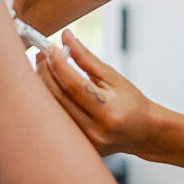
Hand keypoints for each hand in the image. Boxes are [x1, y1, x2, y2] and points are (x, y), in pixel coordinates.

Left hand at [36, 29, 155, 155]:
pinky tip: (48, 88)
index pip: (73, 85)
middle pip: (57, 98)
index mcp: (108, 110)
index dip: (57, 64)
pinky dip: (48, 102)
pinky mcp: (77, 146)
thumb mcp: (113, 77)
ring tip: (43, 68)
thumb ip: (87, 58)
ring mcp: (84, 142)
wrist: (143, 132)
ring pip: (52, 111)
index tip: (49, 49)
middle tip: (41, 55)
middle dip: (45, 73)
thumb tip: (66, 37)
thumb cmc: (131, 102)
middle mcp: (95, 129)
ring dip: (42, 87)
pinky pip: (55, 121)